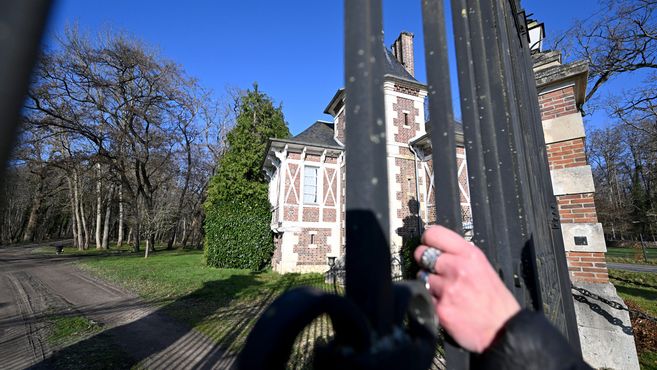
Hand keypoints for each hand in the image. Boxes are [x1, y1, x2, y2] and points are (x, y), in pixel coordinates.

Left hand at [414, 226, 519, 352]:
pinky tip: (446, 304)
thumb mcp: (482, 267)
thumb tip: (437, 248)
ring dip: (428, 283)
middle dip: (424, 262)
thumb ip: (460, 255)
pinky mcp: (440, 307)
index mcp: (470, 254)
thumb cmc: (495, 301)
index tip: (428, 246)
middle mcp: (457, 268)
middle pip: (421, 254)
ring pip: (421, 276)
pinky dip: (431, 300)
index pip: (434, 233)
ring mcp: (448, 288)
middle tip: (434, 270)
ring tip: (445, 291)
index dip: (427, 240)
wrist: (503, 330)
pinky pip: (424, 296)